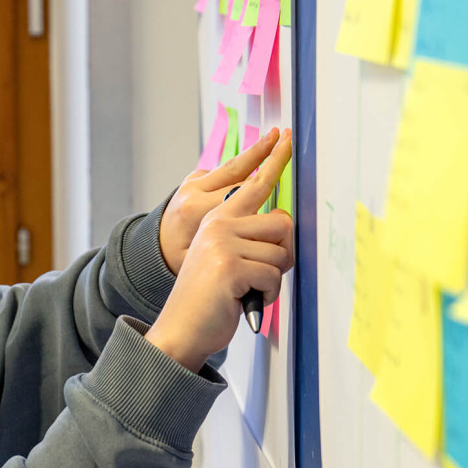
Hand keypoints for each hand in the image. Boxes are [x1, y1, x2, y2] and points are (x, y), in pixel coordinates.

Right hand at [146, 130, 293, 372]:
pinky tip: (243, 299)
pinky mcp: (230, 266)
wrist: (180, 329)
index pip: (253, 183)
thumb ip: (244, 236)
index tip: (287, 138)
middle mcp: (218, 224)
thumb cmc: (208, 298)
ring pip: (281, 252)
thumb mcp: (223, 258)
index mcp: (216, 218)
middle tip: (262, 273)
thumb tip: (281, 224)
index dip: (274, 160)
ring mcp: (222, 244)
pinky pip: (272, 276)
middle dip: (282, 253)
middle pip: (282, 221)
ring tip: (248, 288)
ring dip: (272, 278)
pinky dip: (266, 295)